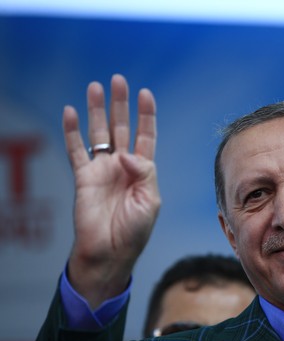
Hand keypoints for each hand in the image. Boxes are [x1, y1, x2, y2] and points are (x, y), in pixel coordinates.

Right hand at [64, 74, 160, 308]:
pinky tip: (70, 112)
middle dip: (120, 104)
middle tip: (118, 80)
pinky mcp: (83, 178)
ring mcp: (102, 170)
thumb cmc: (135, 231)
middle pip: (122, 127)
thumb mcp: (150, 201)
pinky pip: (76, 150)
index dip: (146, 115)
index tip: (145, 93)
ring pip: (99, 133)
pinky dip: (71, 131)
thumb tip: (126, 153)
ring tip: (95, 87)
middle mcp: (123, 166)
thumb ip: (144, 173)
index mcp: (143, 170)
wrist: (110, 253)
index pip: (145, 135)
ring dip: (97, 110)